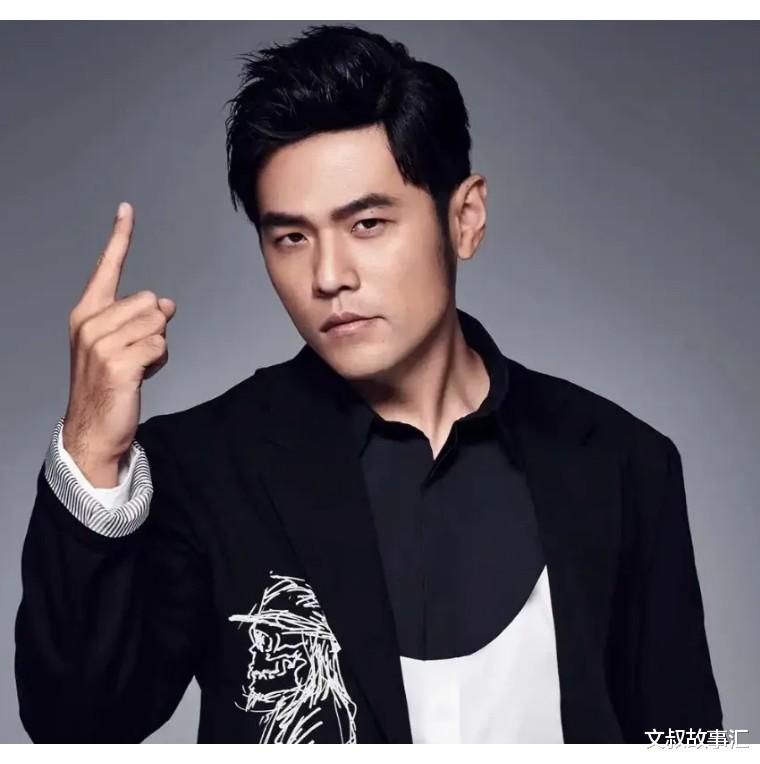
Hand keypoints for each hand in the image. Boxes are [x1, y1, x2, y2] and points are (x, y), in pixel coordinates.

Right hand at [62, 202, 175, 485]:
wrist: (94, 428)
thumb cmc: (110, 385)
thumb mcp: (122, 345)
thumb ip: (140, 319)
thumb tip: (167, 303)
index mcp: (86, 314)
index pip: (106, 268)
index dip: (119, 238)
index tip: (127, 209)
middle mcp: (90, 324)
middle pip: (149, 302)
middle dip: (154, 328)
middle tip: (136, 355)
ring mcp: (101, 344)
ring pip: (158, 325)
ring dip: (158, 347)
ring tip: (138, 367)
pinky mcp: (118, 364)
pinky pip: (160, 346)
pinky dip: (160, 362)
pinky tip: (142, 376)